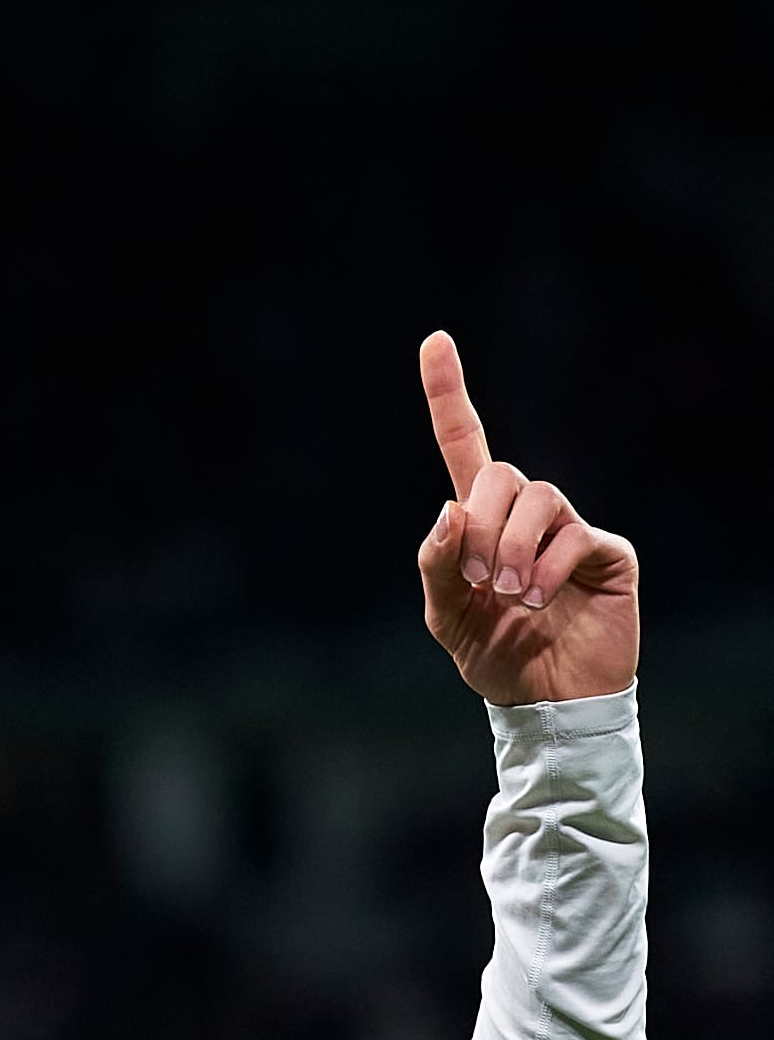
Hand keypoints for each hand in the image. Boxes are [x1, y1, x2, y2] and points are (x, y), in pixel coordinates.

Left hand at [415, 332, 635, 705]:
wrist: (546, 700)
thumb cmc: (495, 655)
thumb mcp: (445, 616)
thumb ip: (436, 565)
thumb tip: (447, 510)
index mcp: (480, 523)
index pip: (464, 445)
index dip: (447, 395)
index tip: (434, 340)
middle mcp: (526, 515)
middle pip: (499, 474)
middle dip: (478, 524)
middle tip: (476, 579)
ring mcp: (569, 528)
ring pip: (536, 497)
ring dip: (510, 549)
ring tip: (509, 595)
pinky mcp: (605, 549)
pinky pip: (571, 534)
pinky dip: (545, 568)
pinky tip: (538, 601)